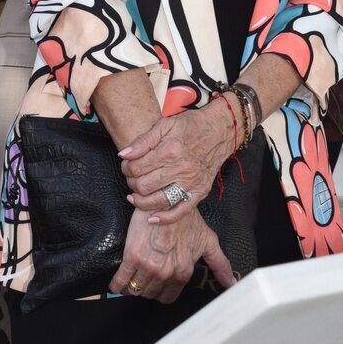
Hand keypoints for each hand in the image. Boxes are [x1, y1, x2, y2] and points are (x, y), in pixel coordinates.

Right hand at [109, 209, 234, 303]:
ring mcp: (149, 267)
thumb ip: (220, 264)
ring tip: (129, 279)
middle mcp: (167, 273)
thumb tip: (231, 284)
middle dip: (146, 288)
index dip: (160, 290)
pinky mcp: (132, 258)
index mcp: (183, 272)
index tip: (156, 282)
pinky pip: (120, 282)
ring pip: (135, 291)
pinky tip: (116, 282)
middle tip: (143, 277)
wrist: (167, 199)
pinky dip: (116, 285)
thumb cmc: (187, 218)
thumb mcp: (208, 241)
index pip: (167, 297)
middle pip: (150, 294)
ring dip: (131, 288)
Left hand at [120, 104, 233, 222]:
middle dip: (132, 183)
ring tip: (135, 195)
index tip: (127, 165)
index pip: (137, 168)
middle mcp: (181, 168)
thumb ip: (143, 141)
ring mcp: (192, 182)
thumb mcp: (165, 125)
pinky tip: (152, 218)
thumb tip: (123, 154)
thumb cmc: (191, 126)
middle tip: (132, 177)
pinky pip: (181, 211)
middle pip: (144, 186)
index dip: (126, 168)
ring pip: (159, 201)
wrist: (219, 130)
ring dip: (141, 202)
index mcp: (170, 150)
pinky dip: (165, 218)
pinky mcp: (200, 191)